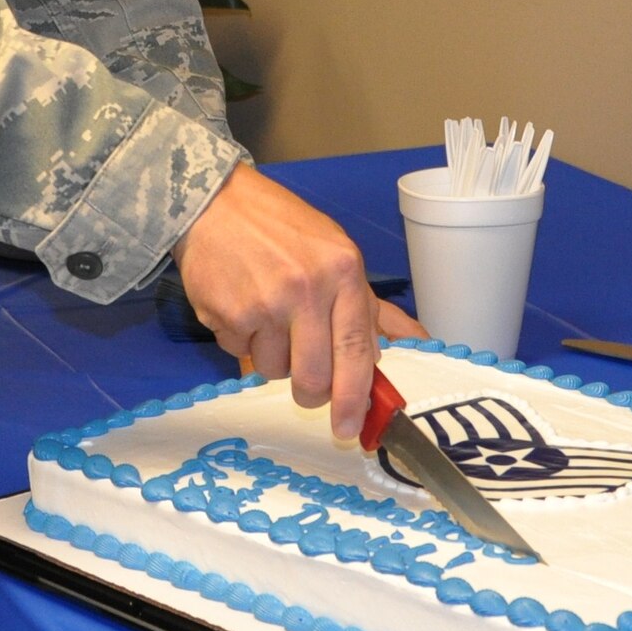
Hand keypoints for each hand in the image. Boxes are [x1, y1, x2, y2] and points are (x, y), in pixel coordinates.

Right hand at [173, 163, 414, 439]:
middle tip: (305, 384)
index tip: (350, 428)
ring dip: (271, 356)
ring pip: (274, 371)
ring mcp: (264, 303)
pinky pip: (240, 354)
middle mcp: (306, 289)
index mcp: (342, 272)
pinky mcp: (226, 315)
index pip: (357, 350)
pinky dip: (242, 340)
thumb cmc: (282, 227)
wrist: (215, 202)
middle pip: (314, 376)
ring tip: (265, 314)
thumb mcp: (337, 253)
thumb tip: (416, 341)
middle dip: (310, 392)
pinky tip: (240, 304)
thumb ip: (371, 306)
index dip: (355, 397)